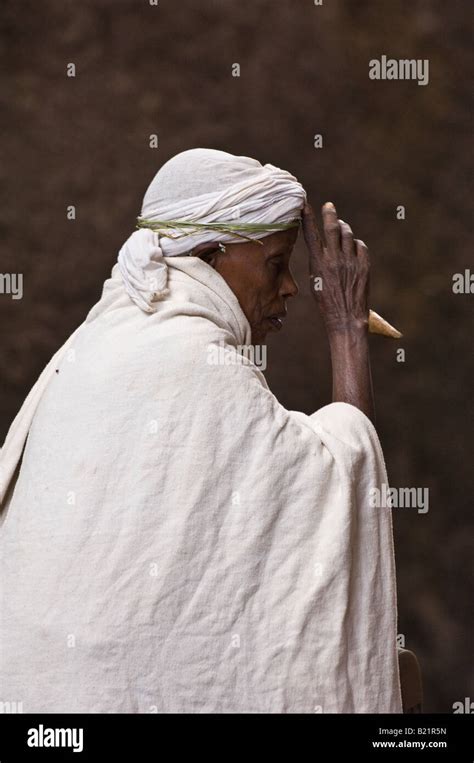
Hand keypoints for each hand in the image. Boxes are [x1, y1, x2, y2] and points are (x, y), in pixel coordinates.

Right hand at [302, 201, 369, 335]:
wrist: (345, 317)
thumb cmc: (326, 301)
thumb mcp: (315, 280)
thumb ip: (319, 260)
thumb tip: (324, 243)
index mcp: (318, 264)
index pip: (311, 235)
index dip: (307, 218)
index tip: (305, 205)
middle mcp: (334, 260)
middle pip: (332, 228)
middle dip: (329, 214)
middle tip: (329, 206)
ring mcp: (350, 262)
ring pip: (348, 235)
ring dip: (344, 230)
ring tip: (341, 230)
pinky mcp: (364, 266)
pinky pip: (360, 247)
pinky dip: (356, 245)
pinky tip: (353, 250)